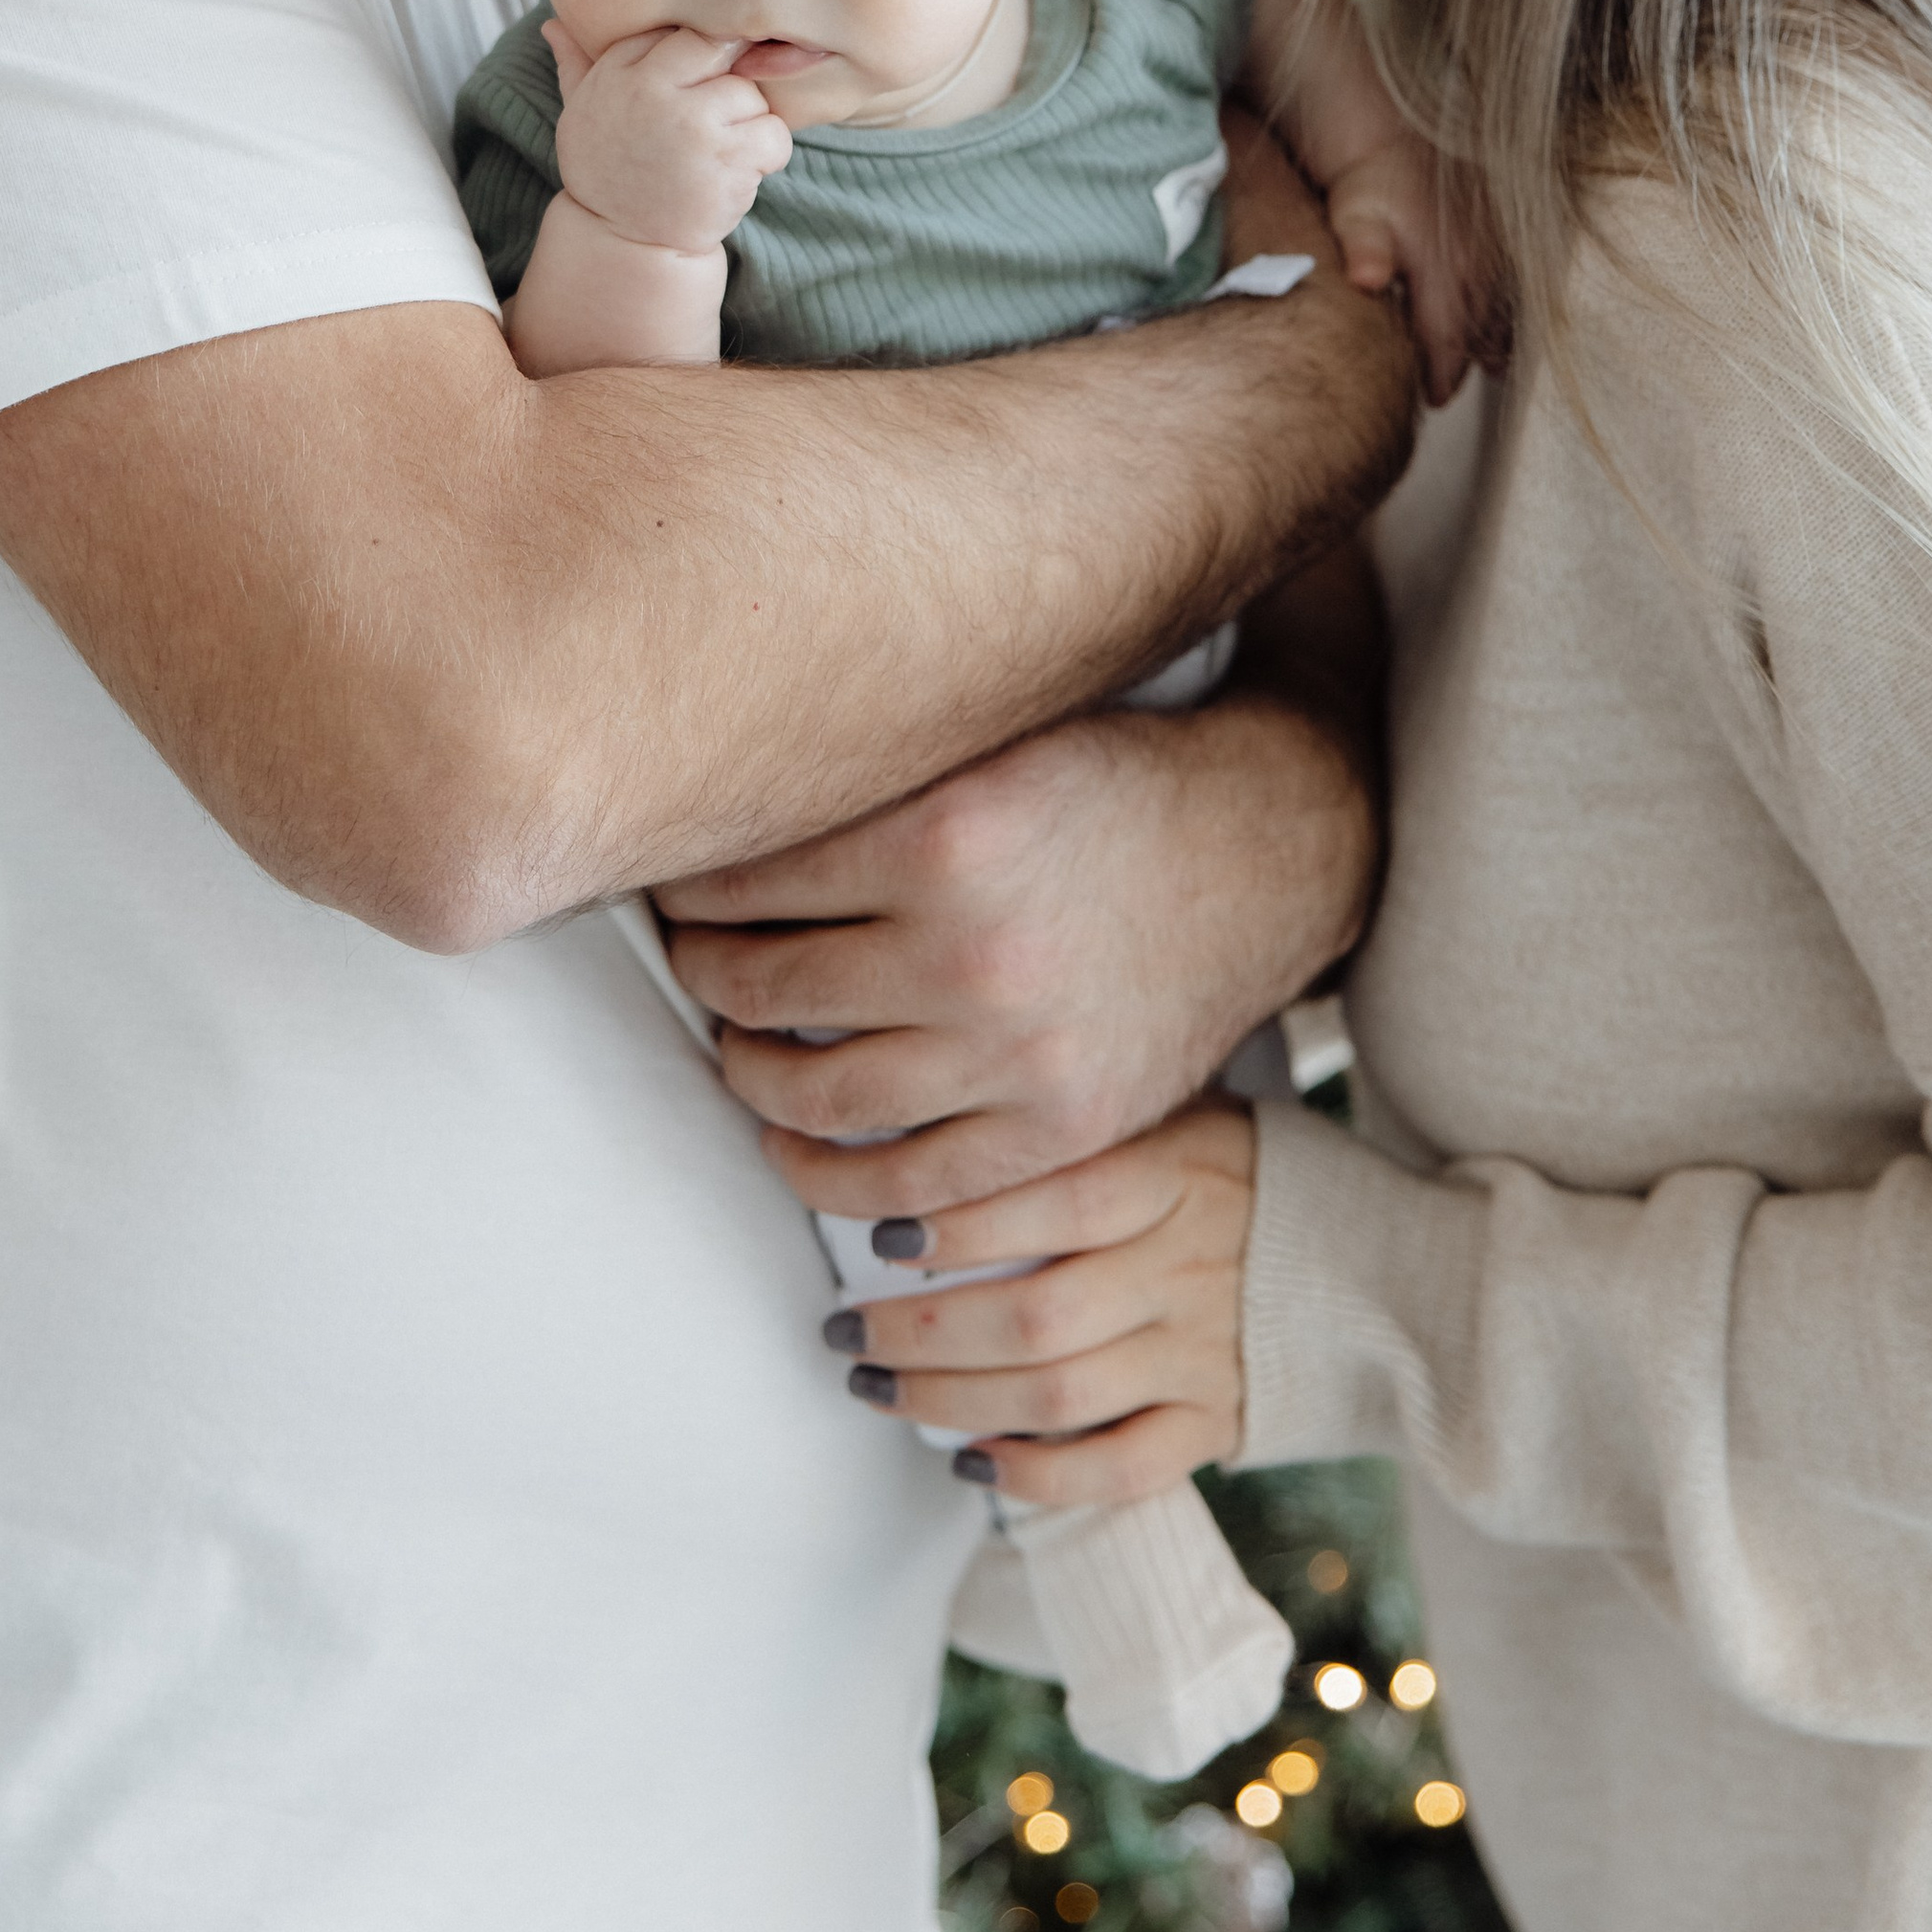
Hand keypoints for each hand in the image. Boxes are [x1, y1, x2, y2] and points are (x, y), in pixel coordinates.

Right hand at [547, 18, 791, 253]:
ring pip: (752, 96)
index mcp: (619, 70)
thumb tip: (552, 24)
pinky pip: (773, 136)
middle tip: (706, 125)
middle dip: (724, 87)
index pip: (683, 33)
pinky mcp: (726, 162)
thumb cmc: (607, 172)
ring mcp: (692, 126)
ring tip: (716, 154)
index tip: (692, 89)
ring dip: (747, 125)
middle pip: (722, 53)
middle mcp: (652, 91)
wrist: (622, 243)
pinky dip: (766, 156)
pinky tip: (733, 175)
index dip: (698, 61)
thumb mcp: (581, 113)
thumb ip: (575, 64)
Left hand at [657, 656, 1372, 1218]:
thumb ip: (863, 784)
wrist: (1264, 849)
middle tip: (687, 960)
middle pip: (761, 984)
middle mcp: (973, 947)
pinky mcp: (1058, 1129)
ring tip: (735, 1045)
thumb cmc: (1103, 783)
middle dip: (701, 972)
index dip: (687, 884)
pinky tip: (794, 1143)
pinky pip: (904, 1185)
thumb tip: (710, 816)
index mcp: (943, 830)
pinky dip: (825, 1175)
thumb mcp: (985, 747)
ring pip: (813, 1093)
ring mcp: (1016, 1053)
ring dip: (747, 1072)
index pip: (746, 876)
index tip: (668, 885)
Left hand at [825, 1102, 1254, 1505]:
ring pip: (1058, 1396)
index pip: (1056, 1198)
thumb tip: (929, 1121)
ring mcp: (1202, 1354)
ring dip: (948, 1399)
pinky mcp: (1214, 1425)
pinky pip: (1120, 1468)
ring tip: (874, 1383)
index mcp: (1176, 1172)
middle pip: (1036, 1315)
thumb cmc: (1227, 1174)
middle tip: (843, 1325)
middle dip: (920, 1331)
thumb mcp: (1173, 1114)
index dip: (961, 1221)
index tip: (880, 1233)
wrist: (1363, 1266)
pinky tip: (971, 1459)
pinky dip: (1038, 1474)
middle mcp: (1189, 1266)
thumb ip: (1080, 1123)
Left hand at [1324, 126, 1505, 408]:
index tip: (1433, 397)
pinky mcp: (1499, 228)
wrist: (1389, 129)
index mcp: (1442, 267)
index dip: (1442, 373)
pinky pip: (1513, 279)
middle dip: (1466, 361)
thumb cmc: (1367, 180)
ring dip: (1495, 338)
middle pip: (1478, 330)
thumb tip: (1368, 281)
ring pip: (1502, 307)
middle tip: (1448, 387)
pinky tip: (1502, 319)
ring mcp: (1492, 244)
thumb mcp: (1355, 216)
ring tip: (1489, 364)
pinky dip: (1509, 305)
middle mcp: (1475, 261)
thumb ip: (1365, 252)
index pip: (1448, 339)